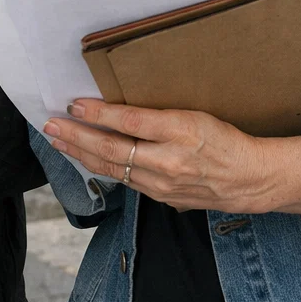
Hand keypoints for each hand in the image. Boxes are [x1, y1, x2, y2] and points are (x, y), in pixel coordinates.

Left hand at [43, 99, 300, 218]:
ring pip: (112, 168)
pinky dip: (100, 167)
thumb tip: (119, 108)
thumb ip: (158, 116)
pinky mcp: (161, 197)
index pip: (129, 122)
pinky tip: (85, 157)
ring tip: (58, 140)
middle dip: (76, 136)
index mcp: (180, 131)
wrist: (250, 179)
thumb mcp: (196, 115)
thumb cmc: (225, 138)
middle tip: (50, 124)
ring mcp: (162, 184)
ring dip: (81, 153)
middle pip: (111, 150)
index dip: (98, 113)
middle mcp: (167, 161)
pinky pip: (124, 180)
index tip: (74, 103)